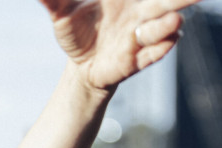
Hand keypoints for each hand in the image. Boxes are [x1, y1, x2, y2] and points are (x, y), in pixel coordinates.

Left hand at [40, 0, 200, 92]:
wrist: (81, 67)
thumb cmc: (76, 31)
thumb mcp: (62, 14)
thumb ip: (53, 1)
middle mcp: (143, 11)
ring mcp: (145, 35)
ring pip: (168, 25)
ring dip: (167, 24)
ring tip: (164, 23)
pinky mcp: (141, 59)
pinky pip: (157, 53)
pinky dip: (159, 49)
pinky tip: (158, 44)